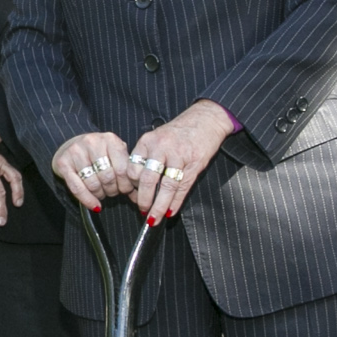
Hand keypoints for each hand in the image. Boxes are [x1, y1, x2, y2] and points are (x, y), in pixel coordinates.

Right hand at [52, 131, 136, 210]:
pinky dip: (87, 200)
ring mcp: (76, 152)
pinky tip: (94, 206)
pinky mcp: (63, 163)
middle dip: (113, 190)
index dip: (126, 184)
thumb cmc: (97, 152)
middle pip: (107, 177)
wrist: (69, 143)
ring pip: (93, 184)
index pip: (122, 169)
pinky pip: (77, 188)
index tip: (126, 190)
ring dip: (100, 194)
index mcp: (110, 139)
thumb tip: (138, 195)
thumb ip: (126, 171)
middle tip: (113, 192)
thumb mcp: (114, 155)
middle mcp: (92, 142)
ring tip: (102, 193)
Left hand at [127, 101, 236, 223]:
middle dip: (143, 199)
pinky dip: (175, 202)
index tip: (131, 196)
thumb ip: (146, 158)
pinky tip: (171, 211)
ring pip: (166, 186)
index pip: (132, 168)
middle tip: (142, 211)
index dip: (131, 186)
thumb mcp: (157, 138)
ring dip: (159, 206)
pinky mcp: (194, 163)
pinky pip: (182, 187)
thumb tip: (138, 187)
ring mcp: (179, 155)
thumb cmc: (179, 131)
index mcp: (147, 141)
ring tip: (154, 218)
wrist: (205, 119)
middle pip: (147, 179)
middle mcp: (161, 147)